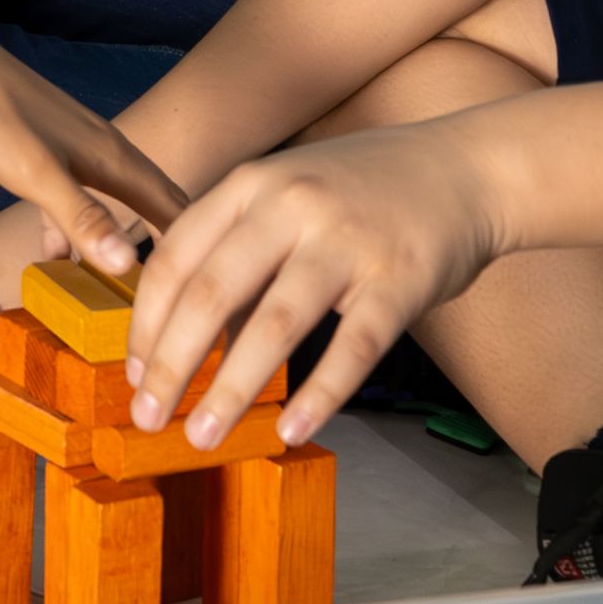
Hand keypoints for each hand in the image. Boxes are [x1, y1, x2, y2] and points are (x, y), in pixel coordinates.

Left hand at [0, 27, 189, 281]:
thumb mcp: (36, 174)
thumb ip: (83, 217)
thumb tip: (127, 263)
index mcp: (114, 158)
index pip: (174, 206)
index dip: (192, 247)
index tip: (199, 291)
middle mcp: (106, 154)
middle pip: (152, 205)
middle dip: (166, 248)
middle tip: (170, 299)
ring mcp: (75, 154)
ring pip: (112, 206)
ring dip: (116, 243)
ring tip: (116, 289)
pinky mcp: (46, 157)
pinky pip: (75, 203)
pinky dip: (72, 232)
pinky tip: (54, 257)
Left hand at [122, 119, 501, 446]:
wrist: (468, 168)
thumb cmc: (365, 191)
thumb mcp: (288, 194)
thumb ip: (238, 252)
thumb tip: (186, 339)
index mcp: (253, 184)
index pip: (177, 257)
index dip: (147, 322)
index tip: (133, 374)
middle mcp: (293, 206)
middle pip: (212, 292)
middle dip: (172, 363)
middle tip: (147, 416)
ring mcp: (348, 241)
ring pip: (275, 324)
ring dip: (232, 389)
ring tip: (203, 435)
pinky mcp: (399, 278)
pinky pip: (353, 347)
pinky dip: (320, 394)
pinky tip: (292, 431)